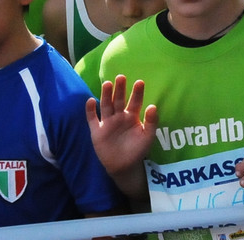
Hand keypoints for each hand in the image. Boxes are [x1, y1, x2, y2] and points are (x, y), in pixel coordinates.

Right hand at [85, 75, 157, 191]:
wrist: (124, 166)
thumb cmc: (138, 150)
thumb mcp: (148, 136)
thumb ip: (151, 122)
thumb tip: (153, 106)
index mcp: (132, 116)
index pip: (135, 102)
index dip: (137, 92)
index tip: (140, 82)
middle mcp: (119, 116)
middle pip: (119, 100)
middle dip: (120, 89)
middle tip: (121, 77)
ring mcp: (107, 123)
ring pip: (106, 106)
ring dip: (106, 95)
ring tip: (108, 83)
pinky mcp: (97, 131)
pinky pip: (92, 119)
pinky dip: (90, 111)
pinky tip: (90, 101)